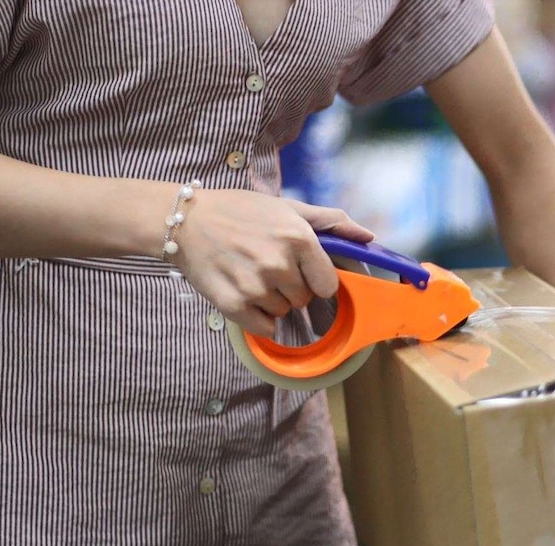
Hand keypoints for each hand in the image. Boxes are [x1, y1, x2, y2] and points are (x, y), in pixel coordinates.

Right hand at [172, 189, 373, 336]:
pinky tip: (243, 293)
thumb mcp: (289, 208)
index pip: (328, 284)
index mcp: (298, 239)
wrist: (186, 220)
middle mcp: (279, 264)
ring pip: (284, 312)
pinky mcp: (233, 305)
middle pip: (305, 299)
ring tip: (251, 274)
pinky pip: (264, 328)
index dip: (316, 279)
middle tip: (268, 266)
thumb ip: (332, 222)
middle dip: (292, 287)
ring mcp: (255, 286)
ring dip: (272, 300)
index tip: (300, 270)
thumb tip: (369, 237)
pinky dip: (257, 318)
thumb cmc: (241, 211)